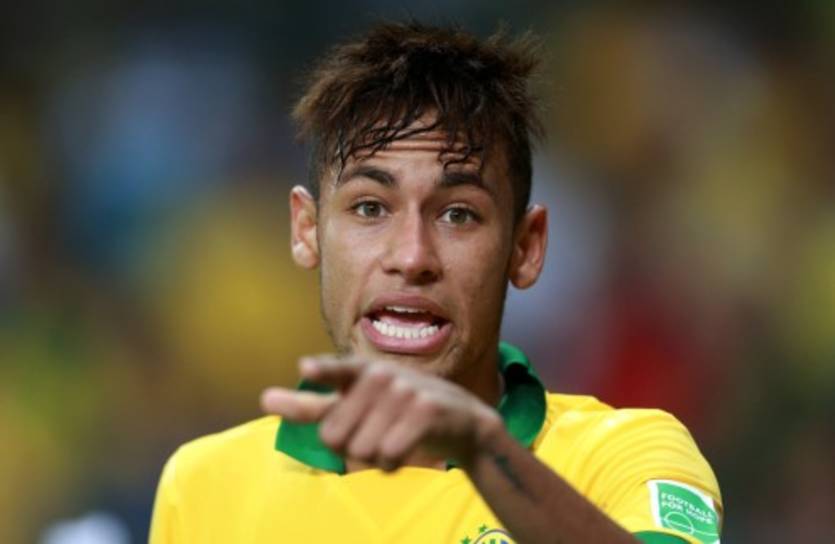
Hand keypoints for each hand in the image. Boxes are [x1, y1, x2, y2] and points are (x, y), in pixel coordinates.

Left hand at [260, 355, 502, 470]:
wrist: (460, 420)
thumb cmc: (397, 410)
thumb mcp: (355, 402)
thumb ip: (311, 404)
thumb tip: (263, 399)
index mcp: (358, 371)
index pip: (336, 370)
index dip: (323, 370)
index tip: (306, 368)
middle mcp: (379, 375)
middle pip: (334, 437)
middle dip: (350, 447)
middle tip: (374, 432)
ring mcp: (404, 390)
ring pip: (362, 450)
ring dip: (374, 458)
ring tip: (394, 437)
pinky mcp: (425, 410)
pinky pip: (389, 455)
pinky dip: (393, 463)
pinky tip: (406, 449)